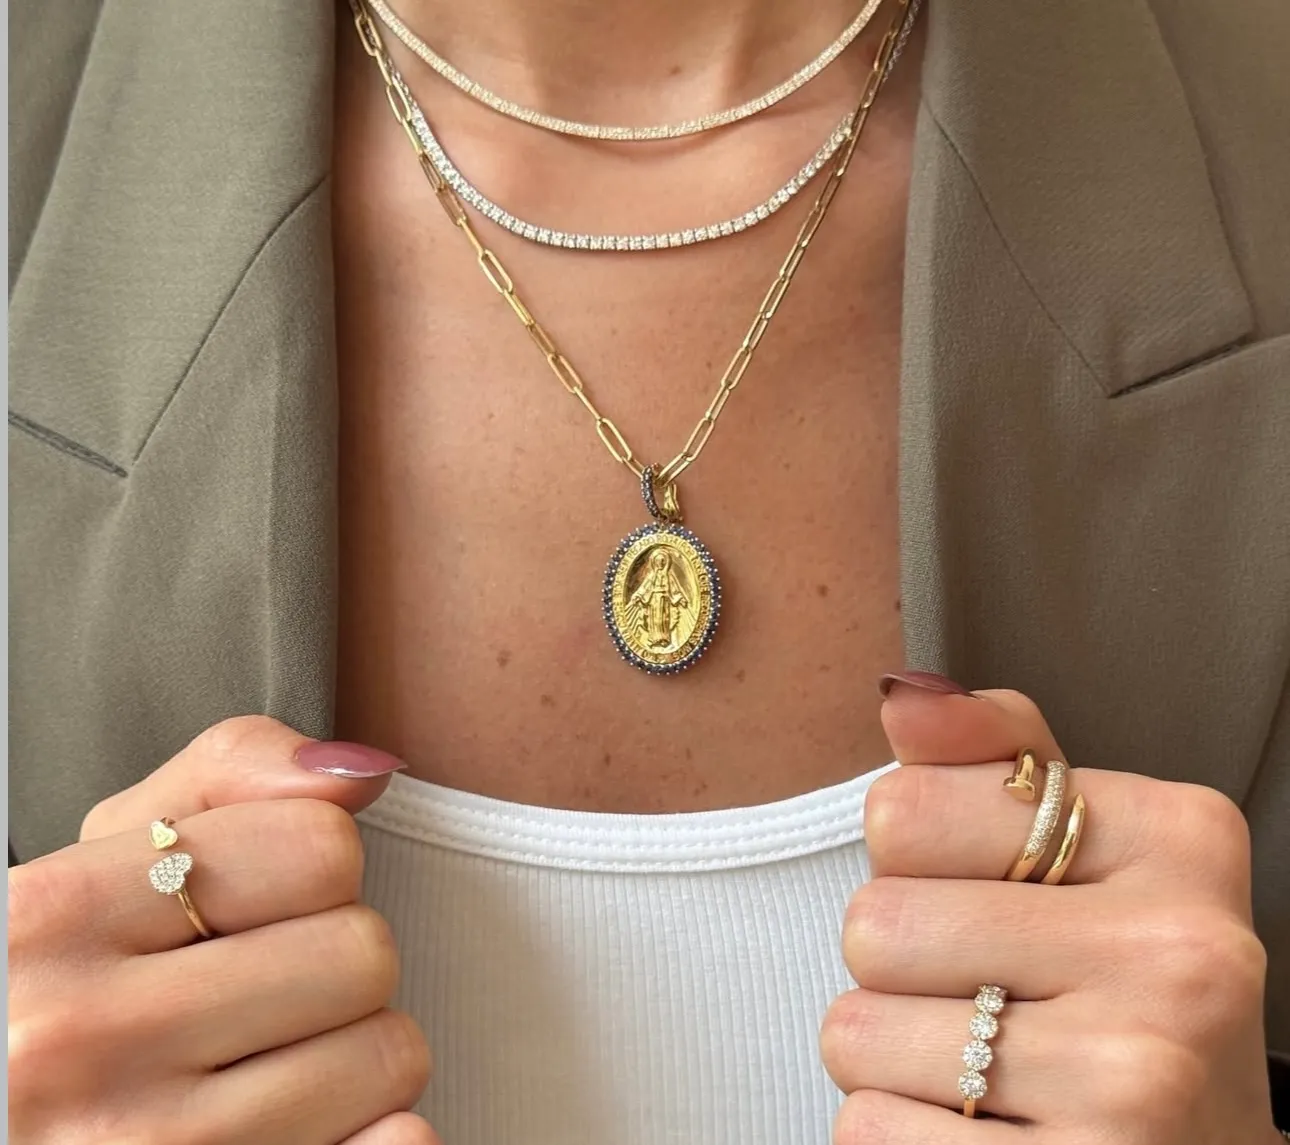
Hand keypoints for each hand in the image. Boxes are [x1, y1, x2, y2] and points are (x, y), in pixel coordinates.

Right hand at [8, 716, 438, 1144]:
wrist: (12, 1098)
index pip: (320, 848)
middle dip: (336, 965)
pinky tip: (304, 1123)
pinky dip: (377, 1133)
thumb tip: (367, 769)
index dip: (314, 871)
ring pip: (386, 1055)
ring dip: (354, 1052)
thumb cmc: (67, 971)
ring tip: (269, 1061)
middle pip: (361, 953)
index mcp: (58, 917)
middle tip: (266, 992)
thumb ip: (232, 773)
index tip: (260, 906)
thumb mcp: (113, 851)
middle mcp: (81, 1039)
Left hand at [821, 675, 1279, 1143]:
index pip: (901, 808)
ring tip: (985, 1069)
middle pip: (873, 924)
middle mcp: (1177, 955)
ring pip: (855, 1034)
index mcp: (1176, 838)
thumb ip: (998, 754)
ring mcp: (1134, 1082)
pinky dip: (894, 1134)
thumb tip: (902, 696)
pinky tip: (979, 1134)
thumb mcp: (1092, 848)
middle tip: (987, 996)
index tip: (989, 894)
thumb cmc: (1120, 985)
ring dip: (890, 1057)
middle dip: (899, 968)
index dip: (914, 860)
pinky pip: (865, 1134)